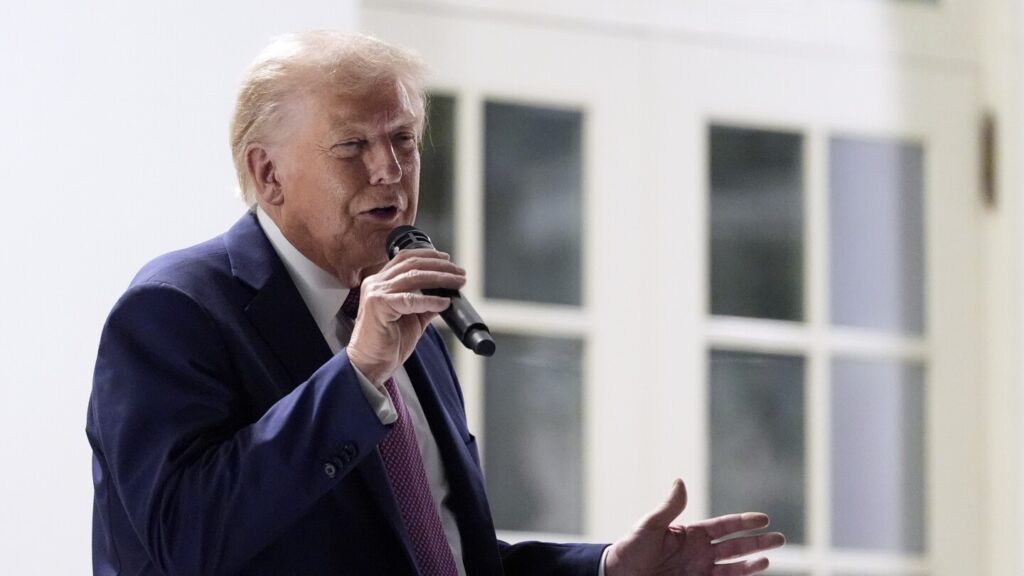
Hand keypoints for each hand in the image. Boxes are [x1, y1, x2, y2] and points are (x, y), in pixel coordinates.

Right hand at [347, 248, 465, 385]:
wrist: (370, 364)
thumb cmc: (387, 343)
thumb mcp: (412, 318)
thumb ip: (425, 304)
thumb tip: (446, 295)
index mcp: (380, 282)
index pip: (405, 258)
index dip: (428, 255)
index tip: (447, 260)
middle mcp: (376, 283)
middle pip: (413, 264)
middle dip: (440, 266)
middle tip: (460, 273)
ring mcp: (376, 292)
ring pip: (414, 277)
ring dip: (440, 278)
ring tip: (457, 282)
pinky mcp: (379, 305)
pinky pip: (411, 299)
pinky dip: (431, 300)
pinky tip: (444, 302)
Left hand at [605, 479, 784, 575]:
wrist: (620, 575)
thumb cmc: (632, 548)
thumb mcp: (649, 525)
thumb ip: (669, 507)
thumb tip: (680, 481)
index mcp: (692, 533)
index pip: (725, 526)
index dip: (744, 522)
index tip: (764, 518)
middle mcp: (701, 552)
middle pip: (736, 546)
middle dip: (758, 542)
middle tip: (780, 539)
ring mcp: (700, 570)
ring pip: (733, 567)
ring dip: (752, 564)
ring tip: (769, 560)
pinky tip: (752, 574)